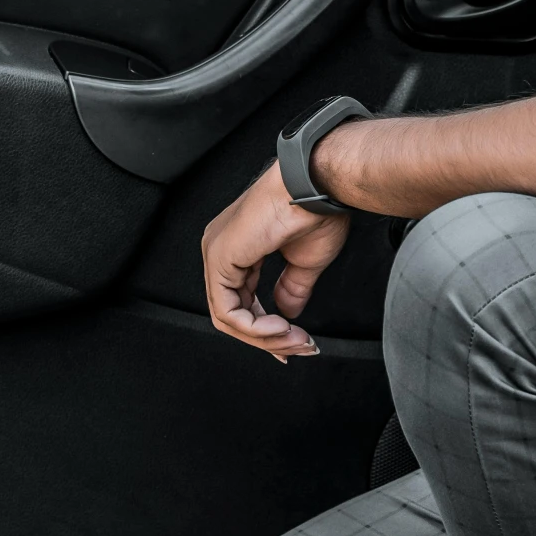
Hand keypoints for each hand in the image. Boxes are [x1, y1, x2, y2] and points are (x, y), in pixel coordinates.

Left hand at [202, 161, 347, 360]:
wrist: (318, 188)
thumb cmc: (315, 210)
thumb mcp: (304, 262)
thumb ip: (291, 289)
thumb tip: (289, 312)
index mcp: (238, 247)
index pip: (240, 301)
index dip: (265, 329)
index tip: (294, 343)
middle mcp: (221, 249)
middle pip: (232, 312)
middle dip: (268, 338)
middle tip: (298, 347)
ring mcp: (216, 253)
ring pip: (227, 317)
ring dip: (265, 336)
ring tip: (294, 339)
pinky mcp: (220, 258)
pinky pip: (227, 310)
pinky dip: (254, 327)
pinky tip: (279, 327)